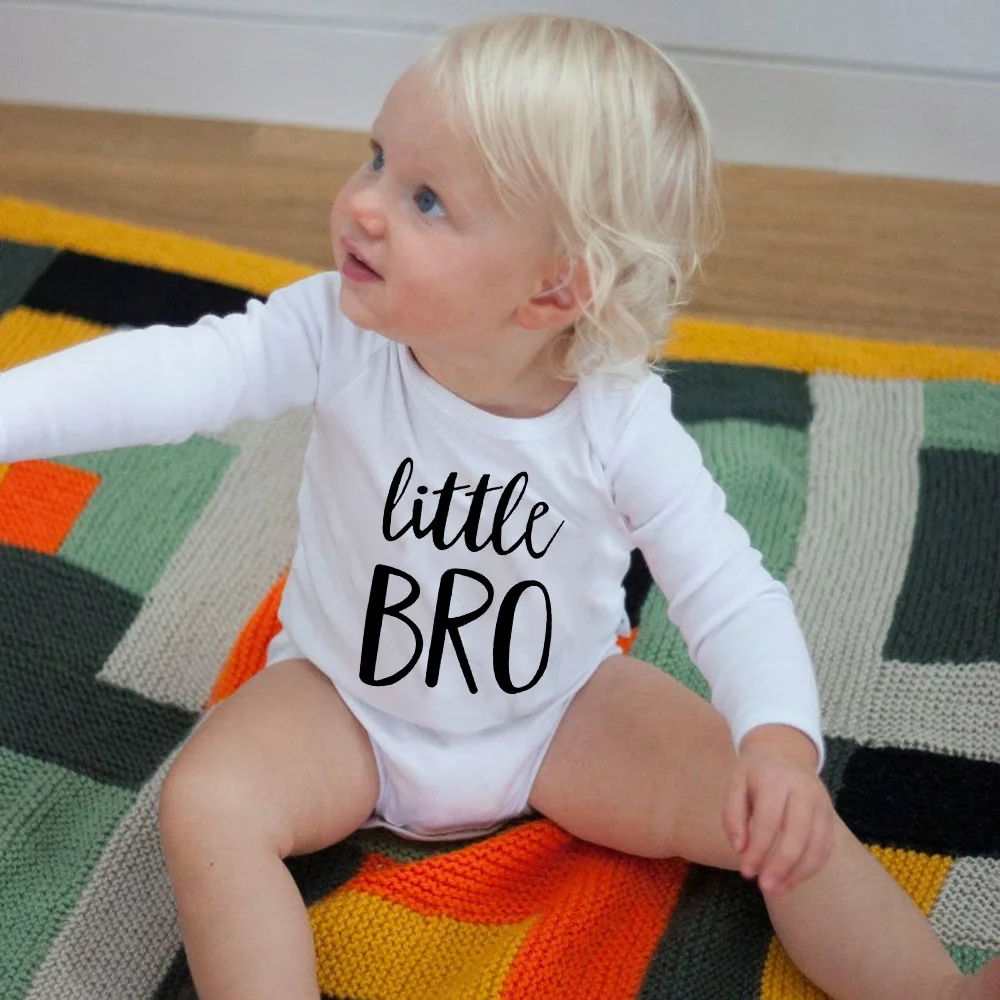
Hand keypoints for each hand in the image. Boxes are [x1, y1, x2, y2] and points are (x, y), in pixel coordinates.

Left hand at [721, 725, 834, 895]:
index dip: (758, 849)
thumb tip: (740, 849)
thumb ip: (733, 815)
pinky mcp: (830, 815)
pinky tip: (792, 880)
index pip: (769, 820)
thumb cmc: (756, 774)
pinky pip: (826, 848)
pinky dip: (811, 868)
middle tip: (765, 887)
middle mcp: (804, 790)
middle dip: (781, 866)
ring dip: (798, 873)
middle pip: (798, 835)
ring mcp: (821, 803)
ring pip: (817, 845)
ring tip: (777, 889)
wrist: (785, 753)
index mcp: (776, 780)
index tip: (746, 871)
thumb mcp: (735, 784)